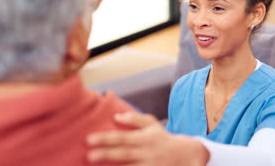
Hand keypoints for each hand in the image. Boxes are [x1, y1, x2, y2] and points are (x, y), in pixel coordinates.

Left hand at [86, 112, 208, 165]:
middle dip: (106, 155)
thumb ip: (134, 119)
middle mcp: (146, 153)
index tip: (88, 139)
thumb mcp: (152, 125)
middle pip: (123, 154)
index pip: (122, 138)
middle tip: (89, 156)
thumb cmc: (163, 139)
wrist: (186, 155)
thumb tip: (116, 116)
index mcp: (144, 138)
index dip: (105, 139)